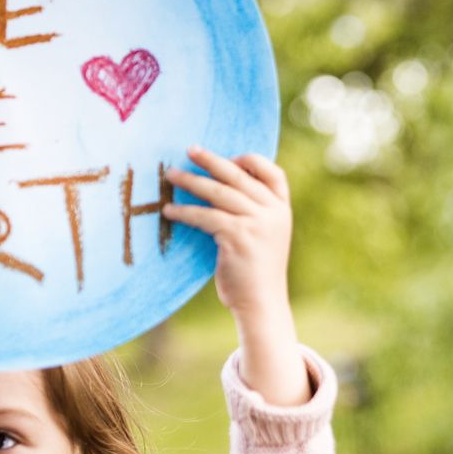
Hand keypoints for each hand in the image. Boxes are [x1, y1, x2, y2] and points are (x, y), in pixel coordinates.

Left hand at [164, 147, 292, 321]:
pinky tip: (169, 211)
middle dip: (211, 160)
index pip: (273, 173)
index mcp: (283, 210)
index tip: (229, 157)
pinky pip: (205, 216)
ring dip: (190, 181)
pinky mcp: (238, 236)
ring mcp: (257, 223)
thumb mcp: (265, 236)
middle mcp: (273, 213)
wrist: (261, 303)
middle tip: (189, 150)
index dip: (251, 161)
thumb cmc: (256, 272)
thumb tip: (220, 188)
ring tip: (170, 175)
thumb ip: (254, 213)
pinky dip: (184, 212)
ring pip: (218, 192)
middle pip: (239, 176)